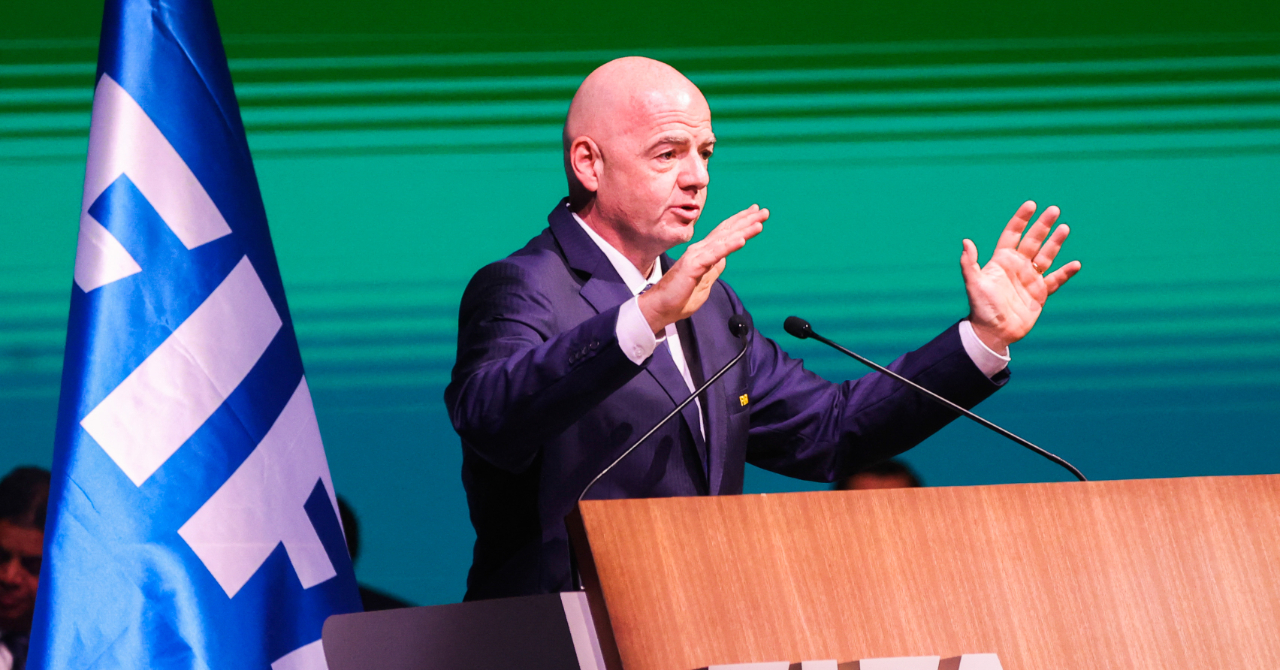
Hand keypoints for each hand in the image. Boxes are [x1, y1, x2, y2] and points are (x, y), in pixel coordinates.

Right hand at [639, 204, 768, 333]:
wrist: (660, 308)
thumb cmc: (678, 298)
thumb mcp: (704, 283)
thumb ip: (714, 269)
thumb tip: (724, 259)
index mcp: (703, 253)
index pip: (724, 234)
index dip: (740, 223)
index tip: (756, 215)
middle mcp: (700, 250)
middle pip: (726, 232)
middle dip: (746, 221)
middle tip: (764, 211)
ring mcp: (696, 256)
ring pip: (724, 240)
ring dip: (743, 230)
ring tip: (759, 222)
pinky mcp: (694, 266)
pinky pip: (715, 255)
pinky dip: (729, 246)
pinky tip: (741, 239)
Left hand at [961, 201, 1080, 351]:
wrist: (993, 332)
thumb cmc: (981, 307)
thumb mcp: (973, 283)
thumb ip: (970, 263)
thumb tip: (966, 241)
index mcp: (1001, 260)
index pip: (1012, 234)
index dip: (1021, 219)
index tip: (1031, 205)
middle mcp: (1017, 266)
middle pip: (1032, 241)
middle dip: (1042, 226)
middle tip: (1054, 210)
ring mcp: (1030, 279)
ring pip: (1046, 256)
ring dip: (1055, 242)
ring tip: (1064, 227)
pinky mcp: (1040, 293)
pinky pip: (1055, 280)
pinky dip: (1065, 273)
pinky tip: (1075, 264)